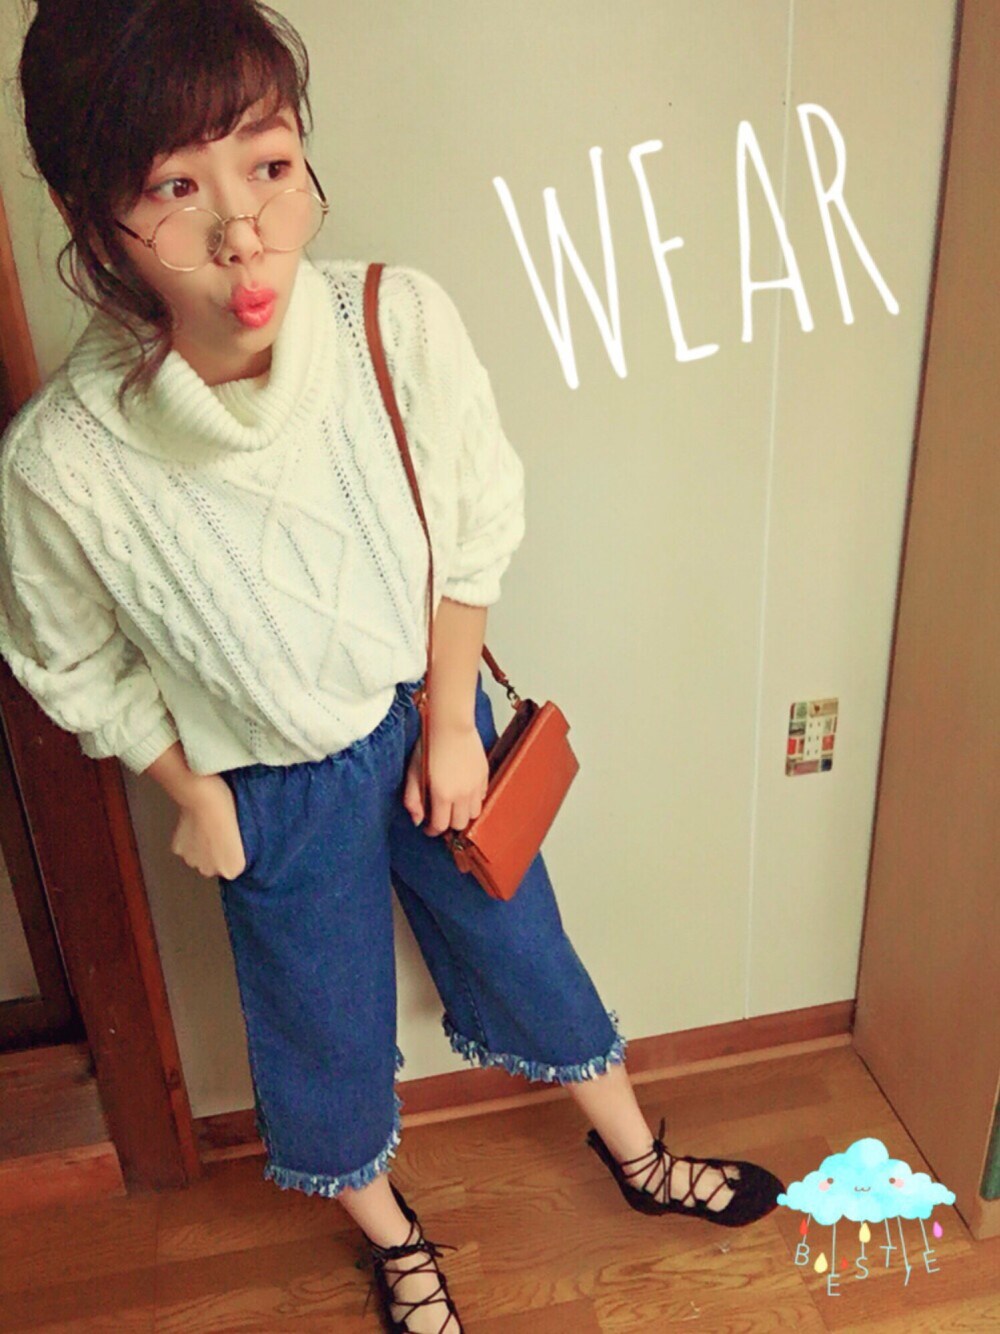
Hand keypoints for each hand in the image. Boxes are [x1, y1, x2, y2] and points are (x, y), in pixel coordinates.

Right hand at [170, 774, 247, 879]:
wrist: (206, 798)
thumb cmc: (231, 809)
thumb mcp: (247, 832)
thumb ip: (239, 850)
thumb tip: (233, 849)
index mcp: (233, 869)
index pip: (232, 866)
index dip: (232, 850)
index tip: (233, 837)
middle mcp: (211, 871)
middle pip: (214, 865)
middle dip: (215, 852)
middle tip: (219, 831)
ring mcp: (193, 862)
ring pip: (198, 857)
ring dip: (201, 847)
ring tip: (207, 826)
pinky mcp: (179, 851)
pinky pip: (186, 848)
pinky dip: (188, 840)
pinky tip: (195, 825)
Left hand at [403, 722, 488, 836]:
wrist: (451, 724)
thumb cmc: (429, 744)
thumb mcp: (413, 772)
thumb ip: (412, 799)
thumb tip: (417, 820)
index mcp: (443, 795)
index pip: (441, 826)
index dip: (433, 830)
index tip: (428, 827)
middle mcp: (462, 794)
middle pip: (460, 824)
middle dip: (449, 824)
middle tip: (440, 816)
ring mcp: (476, 785)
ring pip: (474, 813)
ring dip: (464, 813)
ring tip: (454, 805)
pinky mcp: (484, 775)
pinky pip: (482, 797)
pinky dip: (473, 800)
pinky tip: (464, 791)